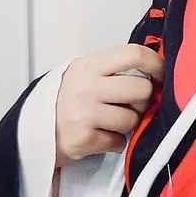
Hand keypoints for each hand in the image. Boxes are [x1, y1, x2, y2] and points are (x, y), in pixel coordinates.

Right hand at [54, 44, 163, 166]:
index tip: (162, 74)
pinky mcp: (84, 138)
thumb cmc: (67, 102)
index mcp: (89, 66)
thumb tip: (155, 72)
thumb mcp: (85, 75)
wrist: (34, 131)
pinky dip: (115, 142)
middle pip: (141, 89)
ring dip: (128, 125)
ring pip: (133, 119)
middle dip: (142, 101)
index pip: (133, 54)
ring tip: (111, 123)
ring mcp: (84, 113)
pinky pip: (120, 142)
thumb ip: (114, 70)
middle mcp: (86, 86)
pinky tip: (101, 137)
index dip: (156, 63)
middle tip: (131, 105)